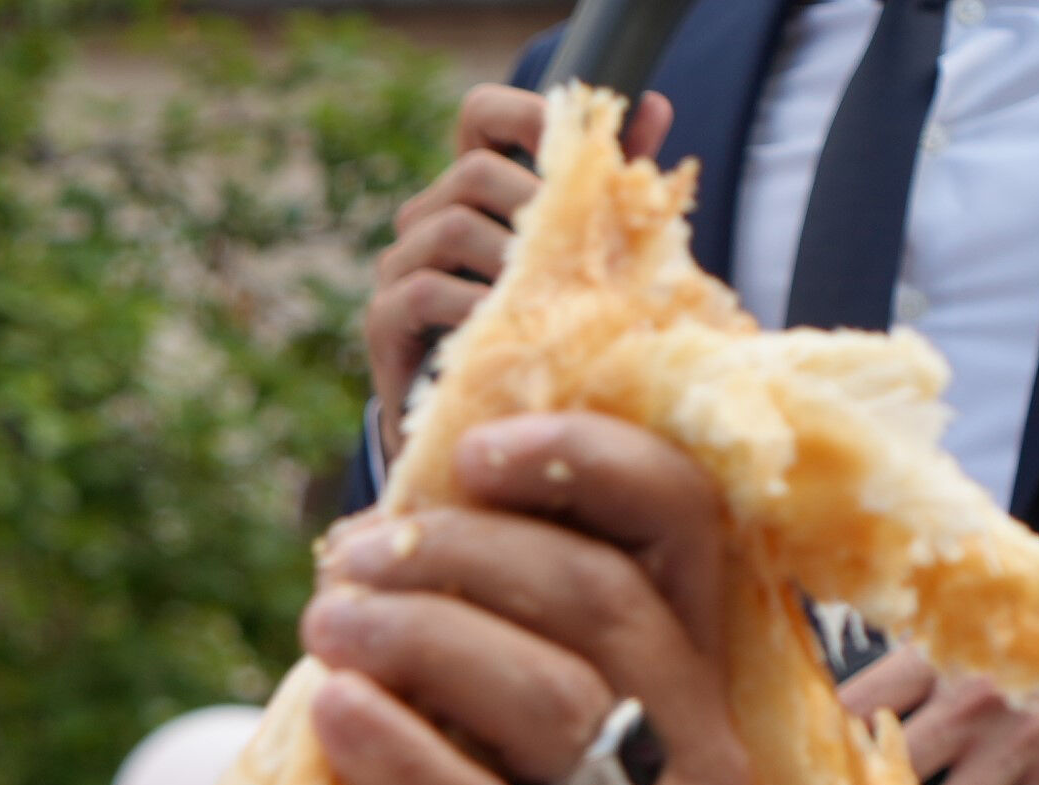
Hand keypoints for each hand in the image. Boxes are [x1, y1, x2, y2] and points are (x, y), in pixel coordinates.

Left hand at [302, 414, 750, 784]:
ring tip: (323, 625)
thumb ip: (495, 620)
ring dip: (416, 634)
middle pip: (599, 598)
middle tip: (342, 563)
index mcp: (696, 679)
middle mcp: (703, 754)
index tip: (474, 449)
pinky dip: (393, 749)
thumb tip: (422, 488)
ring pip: (548, 692)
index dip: (587, 463)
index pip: (685, 527)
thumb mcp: (491, 726)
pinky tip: (327, 714)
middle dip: (456, 554)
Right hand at [364, 84, 673, 435]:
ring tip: (550, 292)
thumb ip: (612, 185)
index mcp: (477, 189)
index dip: (522, 112)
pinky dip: (473, 306)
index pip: (482, 114)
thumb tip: (655, 104)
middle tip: (582, 246)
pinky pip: (424, 290)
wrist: (490, 425)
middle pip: (475, 169)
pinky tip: (509, 327)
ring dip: (510, 258)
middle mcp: (429, 215)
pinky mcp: (383, 317)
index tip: (571, 146)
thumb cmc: (546, 330)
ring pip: (452, 226)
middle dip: (536, 202)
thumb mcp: (589, 253)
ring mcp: (401, 264)